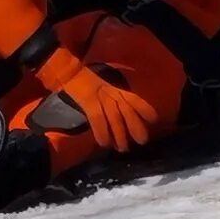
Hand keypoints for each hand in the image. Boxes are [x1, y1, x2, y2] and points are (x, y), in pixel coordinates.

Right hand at [35, 47, 157, 151]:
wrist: (65, 70)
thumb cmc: (81, 80)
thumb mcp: (100, 87)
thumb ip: (110, 97)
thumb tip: (117, 114)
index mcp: (113, 88)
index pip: (133, 97)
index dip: (145, 108)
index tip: (154, 119)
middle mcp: (110, 92)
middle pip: (127, 109)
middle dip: (136, 126)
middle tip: (142, 141)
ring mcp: (100, 96)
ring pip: (115, 117)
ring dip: (120, 134)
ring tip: (123, 148)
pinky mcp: (88, 101)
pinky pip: (97, 119)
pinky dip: (102, 132)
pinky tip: (104, 143)